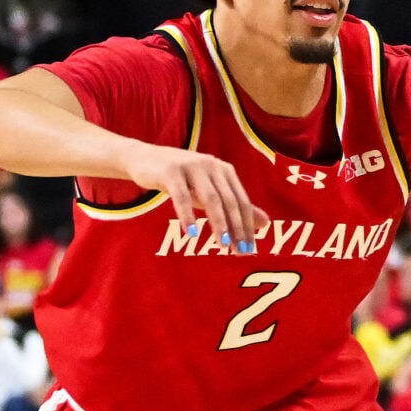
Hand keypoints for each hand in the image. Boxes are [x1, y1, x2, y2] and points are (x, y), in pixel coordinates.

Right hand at [120, 141, 269, 250]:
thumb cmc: (182, 179)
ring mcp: (192, 166)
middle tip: (239, 251)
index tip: (249, 248)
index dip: (247, 225)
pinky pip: (181, 196)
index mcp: (225, 170)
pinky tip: (191, 233)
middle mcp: (212, 166)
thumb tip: (265, 223)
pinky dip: (188, 215)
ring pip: (210, 198)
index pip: (241, 201)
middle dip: (236, 228)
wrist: (144, 159)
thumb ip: (235, 206)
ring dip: (218, 223)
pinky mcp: (171, 171)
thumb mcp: (209, 192)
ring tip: (222, 244)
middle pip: (229, 201)